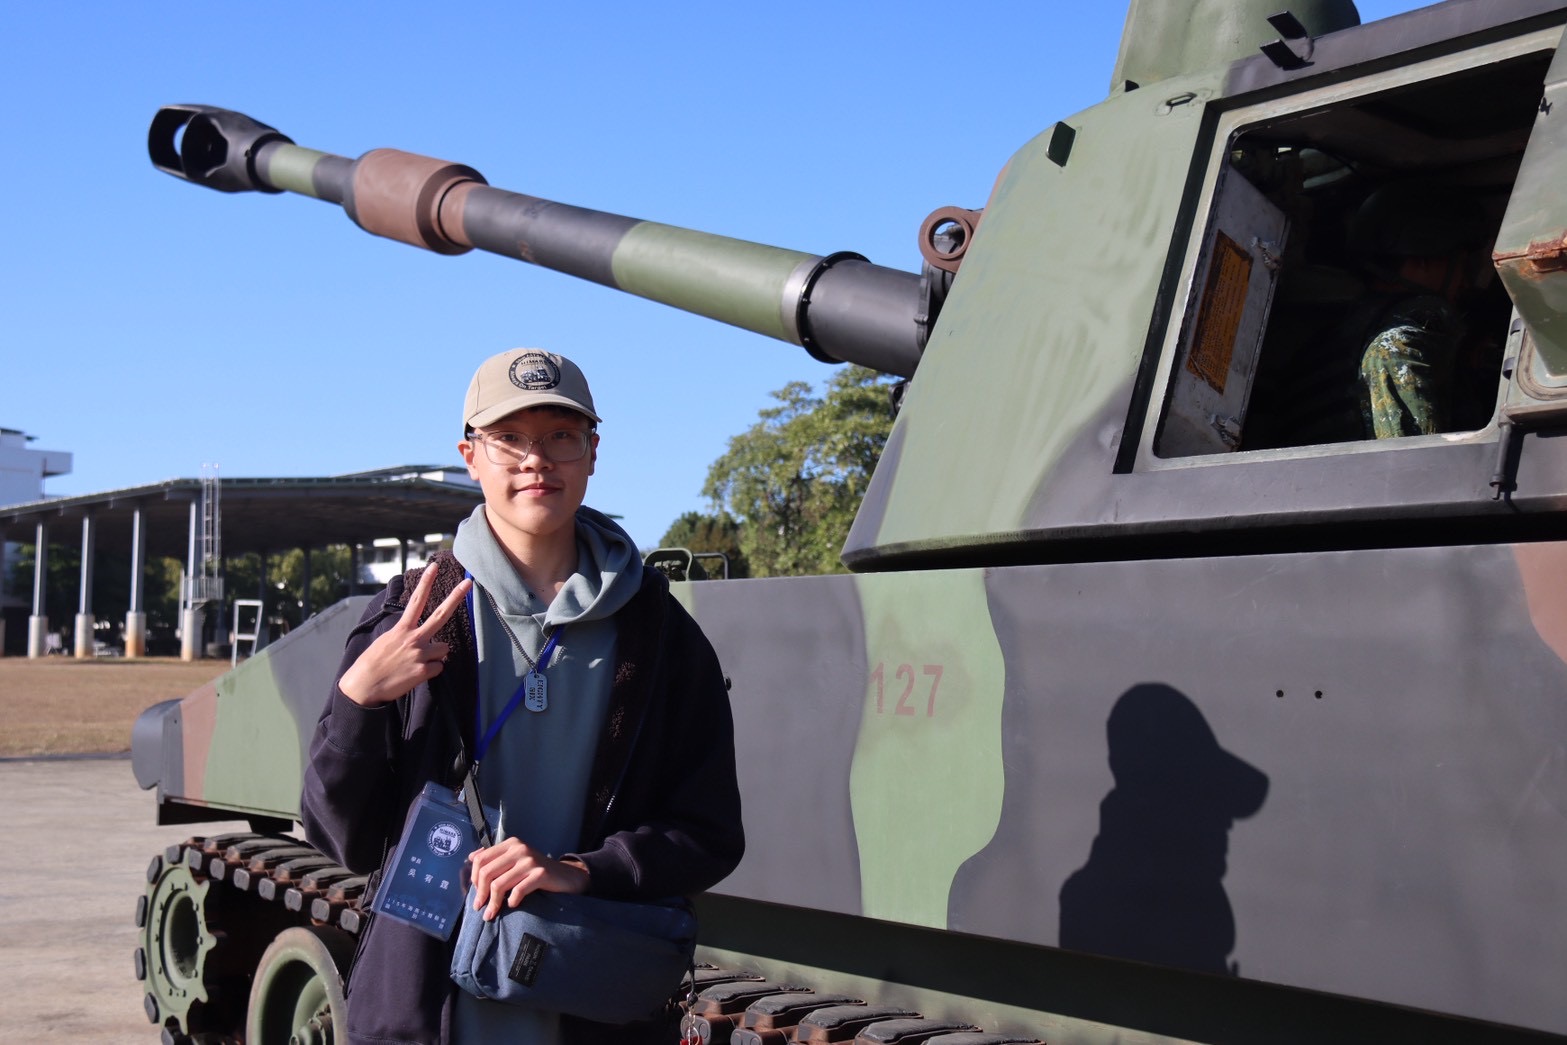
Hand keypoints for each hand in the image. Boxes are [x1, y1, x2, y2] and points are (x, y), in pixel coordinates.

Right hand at [338, 566, 471, 706]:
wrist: (364, 687)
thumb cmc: (373, 664)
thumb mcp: (386, 641)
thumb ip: (405, 635)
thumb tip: (421, 637)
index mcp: (401, 629)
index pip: (416, 600)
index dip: (426, 582)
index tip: (434, 566)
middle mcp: (413, 638)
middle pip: (441, 615)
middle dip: (456, 597)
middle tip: (468, 583)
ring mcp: (420, 654)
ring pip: (443, 649)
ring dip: (435, 655)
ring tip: (416, 662)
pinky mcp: (423, 671)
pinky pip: (438, 668)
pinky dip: (430, 672)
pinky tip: (414, 674)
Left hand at [469, 838, 588, 920]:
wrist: (565, 876)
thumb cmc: (535, 871)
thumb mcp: (515, 859)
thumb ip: (495, 857)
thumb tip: (471, 857)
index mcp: (511, 844)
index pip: (481, 859)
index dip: (474, 878)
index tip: (477, 893)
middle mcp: (519, 848)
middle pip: (487, 873)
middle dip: (481, 894)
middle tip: (479, 908)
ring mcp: (530, 861)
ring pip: (499, 884)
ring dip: (493, 903)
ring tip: (490, 914)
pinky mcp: (540, 874)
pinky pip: (517, 891)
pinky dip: (511, 901)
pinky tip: (512, 905)